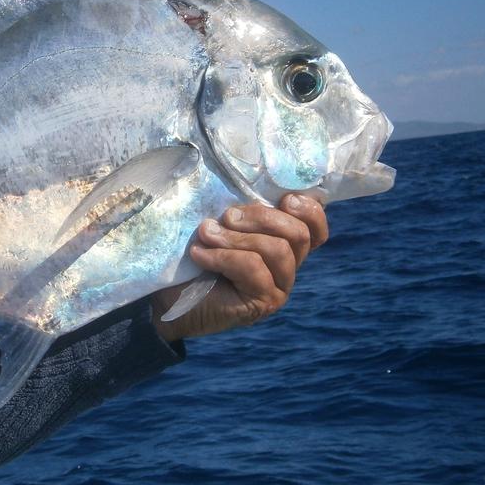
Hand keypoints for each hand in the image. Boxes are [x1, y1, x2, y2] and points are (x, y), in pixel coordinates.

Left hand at [152, 194, 328, 340]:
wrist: (168, 297)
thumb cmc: (193, 256)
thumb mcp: (221, 225)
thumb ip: (241, 211)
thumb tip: (244, 181)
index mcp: (284, 246)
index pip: (316, 229)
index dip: (310, 211)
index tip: (285, 198)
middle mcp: (288, 268)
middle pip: (298, 234)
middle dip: (261, 217)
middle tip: (227, 215)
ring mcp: (279, 288)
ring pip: (276, 250)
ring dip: (237, 236)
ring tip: (206, 233)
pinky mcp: (263, 303)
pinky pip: (252, 267)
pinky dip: (222, 256)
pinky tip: (199, 254)